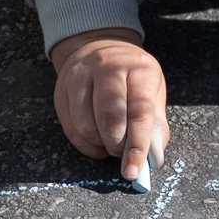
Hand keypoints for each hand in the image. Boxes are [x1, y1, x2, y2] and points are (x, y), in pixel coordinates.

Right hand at [50, 27, 167, 186]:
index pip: (139, 111)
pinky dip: (86, 145)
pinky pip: (71, 130)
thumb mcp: (154, 91)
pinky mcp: (61, 91)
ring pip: (86, 127)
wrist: (98, 48)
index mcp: (137, 67)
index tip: (135, 170)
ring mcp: (79, 77)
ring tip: (111, 142)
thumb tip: (153, 158)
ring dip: (101, 146)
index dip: (138, 145)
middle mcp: (106, 67)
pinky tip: (97, 141)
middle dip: (117, 146)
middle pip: (109, 119)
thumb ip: (156, 126)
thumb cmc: (132, 76)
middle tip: (123, 152)